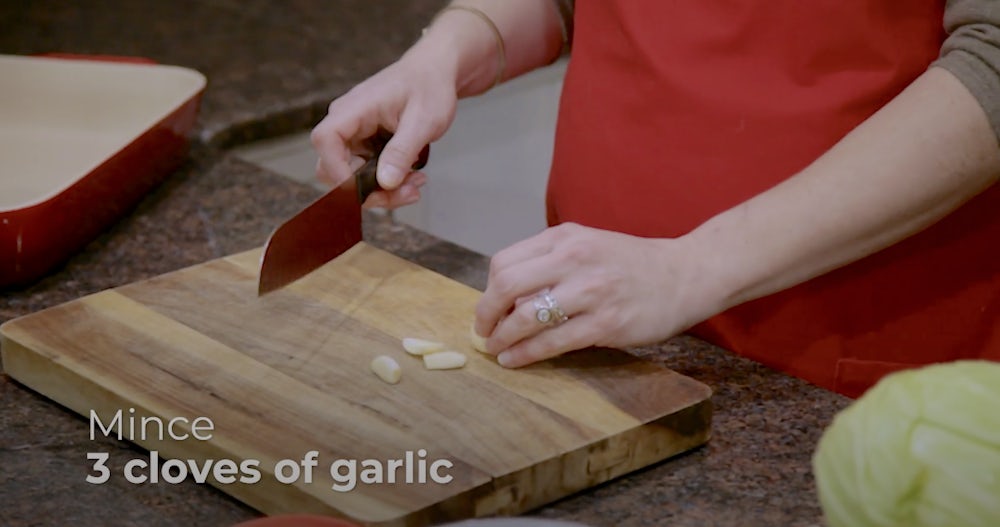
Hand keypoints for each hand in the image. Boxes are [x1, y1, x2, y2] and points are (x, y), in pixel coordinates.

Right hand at [310, 46, 458, 207]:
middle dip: (368, 190)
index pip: (325, 140)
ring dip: (383, 190)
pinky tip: (413, 177)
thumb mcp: (423, 121)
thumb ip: (402, 151)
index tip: (366, 189)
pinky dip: (388, 182)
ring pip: (352, 176)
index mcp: (354, 108)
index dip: (338, 170)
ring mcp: (355, 135)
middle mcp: (347, 122)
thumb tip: (385, 182)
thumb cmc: (429, 87)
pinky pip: (367, 173)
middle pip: (335, 168)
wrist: (436, 74)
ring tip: (416, 184)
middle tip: (407, 192)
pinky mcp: (366, 145)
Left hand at [474, 223, 719, 366]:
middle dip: (486, 314)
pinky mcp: (605, 323)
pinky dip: (526, 354)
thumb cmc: (632, 265)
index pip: (505, 262)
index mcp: (565, 238)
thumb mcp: (588, 245)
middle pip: (506, 286)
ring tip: (496, 350)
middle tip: (482, 332)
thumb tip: (507, 294)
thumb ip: (551, 261)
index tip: (488, 308)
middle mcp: (574, 259)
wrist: (685, 275)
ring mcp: (591, 291)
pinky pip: (553, 342)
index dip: (488, 290)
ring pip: (526, 316)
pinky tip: (516, 360)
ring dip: (502, 338)